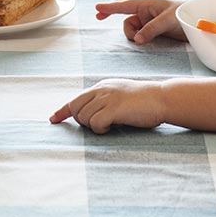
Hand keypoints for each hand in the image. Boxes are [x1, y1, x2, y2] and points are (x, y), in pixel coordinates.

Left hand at [49, 78, 164, 132]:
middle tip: (100, 125)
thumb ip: (105, 101)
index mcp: (102, 86)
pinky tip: (112, 128)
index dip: (63, 110)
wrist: (162, 98)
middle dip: (82, 121)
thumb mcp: (120, 96)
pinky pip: (95, 123)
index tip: (53, 119)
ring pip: (83, 117)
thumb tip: (91, 115)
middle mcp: (101, 89)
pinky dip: (100, 129)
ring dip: (93, 126)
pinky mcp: (113, 108)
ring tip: (110, 125)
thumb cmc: (145, 102)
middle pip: (75, 109)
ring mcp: (107, 98)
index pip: (76, 99)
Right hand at [95, 0, 184, 43]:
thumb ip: (151, 29)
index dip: (110, 7)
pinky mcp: (152, 30)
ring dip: (132, 34)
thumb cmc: (185, 14)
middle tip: (99, 16)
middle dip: (111, 12)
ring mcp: (148, 20)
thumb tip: (138, 40)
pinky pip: (138, 34)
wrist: (199, 22)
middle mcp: (145, 11)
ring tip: (142, 40)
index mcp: (147, 3)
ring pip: (130, 27)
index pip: (125, 5)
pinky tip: (142, 40)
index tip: (97, 7)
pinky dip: (137, 37)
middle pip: (123, 10)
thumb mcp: (168, 20)